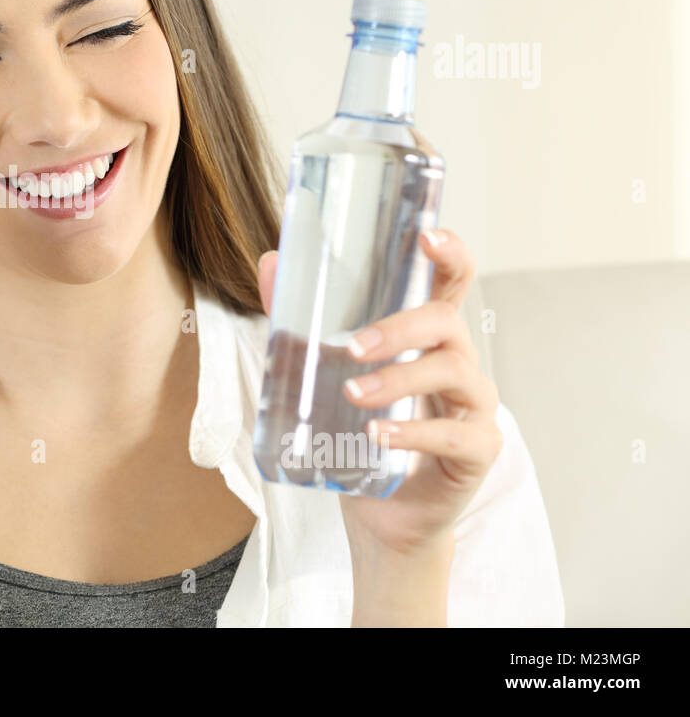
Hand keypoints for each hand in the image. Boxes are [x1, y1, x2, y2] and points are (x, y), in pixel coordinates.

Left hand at [257, 229, 502, 558]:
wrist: (380, 511)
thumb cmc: (358, 430)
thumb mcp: (323, 371)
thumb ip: (299, 320)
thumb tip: (270, 262)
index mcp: (428, 334)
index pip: (451, 281)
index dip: (449, 253)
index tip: (426, 237)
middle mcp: (458, 361)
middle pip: (446, 322)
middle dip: (400, 327)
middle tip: (352, 347)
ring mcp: (474, 406)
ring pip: (452, 373)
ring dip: (399, 379)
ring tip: (353, 395)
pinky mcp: (477, 450)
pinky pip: (454, 434)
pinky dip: (413, 432)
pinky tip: (379, 435)